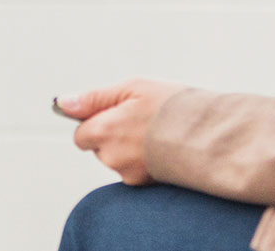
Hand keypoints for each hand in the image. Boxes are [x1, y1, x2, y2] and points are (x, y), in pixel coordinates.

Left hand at [59, 79, 186, 185]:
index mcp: (104, 131)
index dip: (95, 122)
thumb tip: (62, 103)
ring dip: (126, 148)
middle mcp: (112, 157)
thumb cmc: (172, 106)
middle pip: (98, 148)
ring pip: (116, 160)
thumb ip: (94, 98)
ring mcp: (128, 173)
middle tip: (139, 121)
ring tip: (154, 133)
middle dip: (111, 136)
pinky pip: (132, 170)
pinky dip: (141, 160)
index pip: (81, 134)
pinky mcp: (145, 184)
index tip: (114, 113)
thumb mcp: (133, 89)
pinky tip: (160, 148)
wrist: (212, 135)